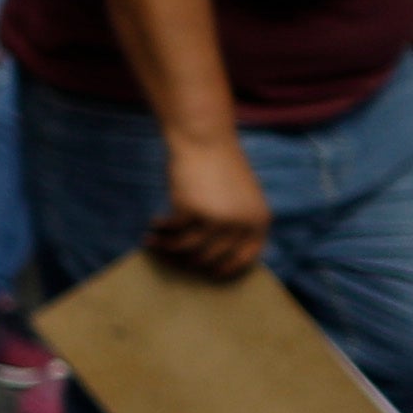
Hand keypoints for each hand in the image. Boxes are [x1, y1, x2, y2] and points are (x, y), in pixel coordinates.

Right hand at [148, 128, 271, 282]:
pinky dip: (161, 231)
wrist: (205, 140)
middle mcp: (241, 223)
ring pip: (189, 250)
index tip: (205, 273)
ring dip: (167, 249)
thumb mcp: (242, 198)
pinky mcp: (193, 210)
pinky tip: (154, 224)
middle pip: (211, 258)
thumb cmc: (220, 167)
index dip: (224, 270)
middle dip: (187, 262)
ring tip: (152, 243)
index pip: (244, 259)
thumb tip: (216, 255)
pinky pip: (173, 232)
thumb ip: (238, 223)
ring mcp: (218, 218)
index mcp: (259, 221)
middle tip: (171, 258)